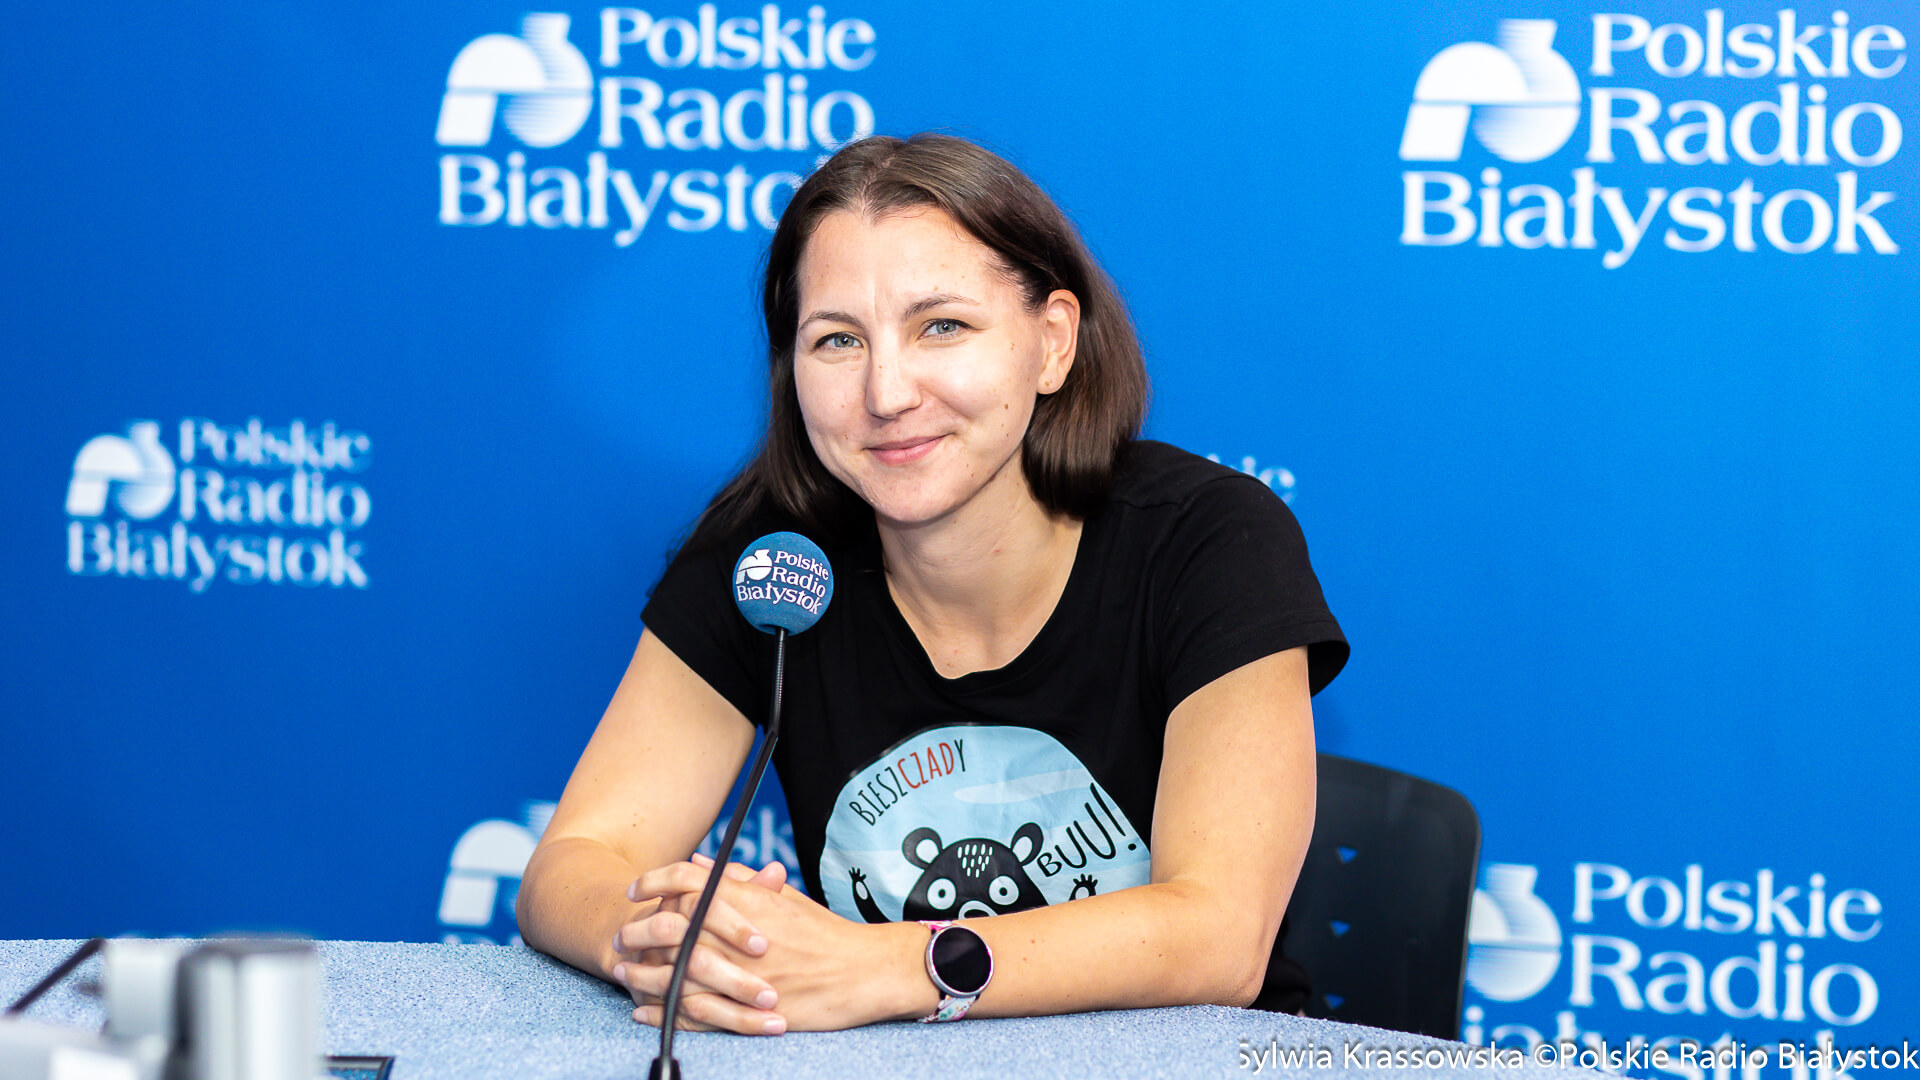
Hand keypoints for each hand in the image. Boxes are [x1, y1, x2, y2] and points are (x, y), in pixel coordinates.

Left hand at [631, 857, 931, 1032]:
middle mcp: (736, 937)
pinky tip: (644, 1011)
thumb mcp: (783, 897)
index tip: (635, 891)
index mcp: (746, 903)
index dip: (654, 882)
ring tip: (623, 974)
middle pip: (670, 930)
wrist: (860, 972)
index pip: (686, 883)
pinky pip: (693, 1014)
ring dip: (643, 974)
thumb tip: (701, 863)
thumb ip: (738, 880)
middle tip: (621, 937)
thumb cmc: (824, 932)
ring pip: (675, 974)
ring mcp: (739, 977)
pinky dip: (664, 1012)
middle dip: (638, 932)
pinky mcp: (745, 1011)